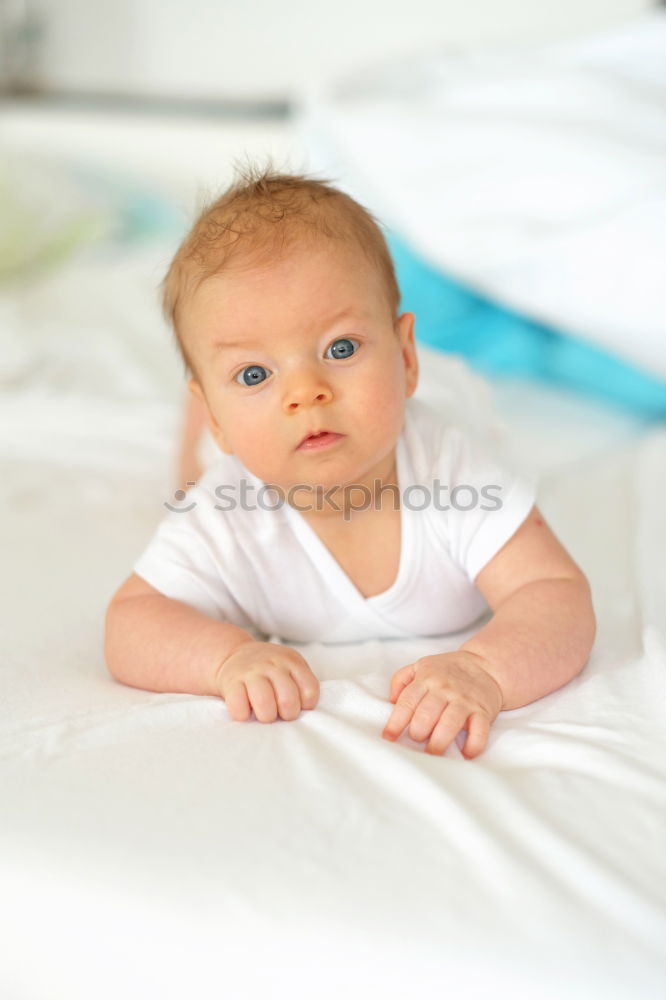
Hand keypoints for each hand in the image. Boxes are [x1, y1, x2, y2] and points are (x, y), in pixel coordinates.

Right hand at [214, 640, 319, 722]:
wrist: (234, 654)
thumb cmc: (269, 669)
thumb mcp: (290, 666)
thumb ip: (301, 683)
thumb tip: (304, 711)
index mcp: (291, 661)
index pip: (309, 690)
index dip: (305, 705)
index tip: (297, 705)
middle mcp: (272, 665)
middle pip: (288, 700)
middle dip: (287, 715)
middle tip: (280, 713)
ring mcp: (251, 672)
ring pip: (264, 703)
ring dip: (266, 716)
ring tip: (264, 714)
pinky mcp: (231, 683)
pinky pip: (239, 707)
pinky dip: (243, 715)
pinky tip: (246, 710)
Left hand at [382, 651, 502, 757]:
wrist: (486, 665)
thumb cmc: (448, 670)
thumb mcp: (421, 665)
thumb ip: (401, 679)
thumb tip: (391, 701)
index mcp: (427, 679)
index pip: (407, 702)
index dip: (396, 722)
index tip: (388, 737)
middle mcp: (445, 689)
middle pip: (426, 714)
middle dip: (417, 733)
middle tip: (416, 741)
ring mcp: (465, 700)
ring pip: (450, 724)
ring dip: (439, 742)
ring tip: (433, 752)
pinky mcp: (483, 711)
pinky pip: (479, 731)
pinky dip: (473, 745)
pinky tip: (465, 754)